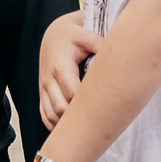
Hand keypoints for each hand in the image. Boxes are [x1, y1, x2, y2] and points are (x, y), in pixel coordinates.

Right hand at [37, 13, 104, 127]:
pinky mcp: (42, 94)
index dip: (86, 104)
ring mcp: (44, 88)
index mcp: (61, 66)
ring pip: (51, 115)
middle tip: (98, 121)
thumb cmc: (71, 36)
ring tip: (86, 126)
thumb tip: (118, 58)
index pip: (72, 93)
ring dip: (65, 124)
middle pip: (60, 108)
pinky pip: (45, 116)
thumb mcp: (85, 35)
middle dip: (76, 118)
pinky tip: (70, 127)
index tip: (103, 109)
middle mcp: (49, 79)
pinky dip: (55, 125)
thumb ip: (99, 44)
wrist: (53, 36)